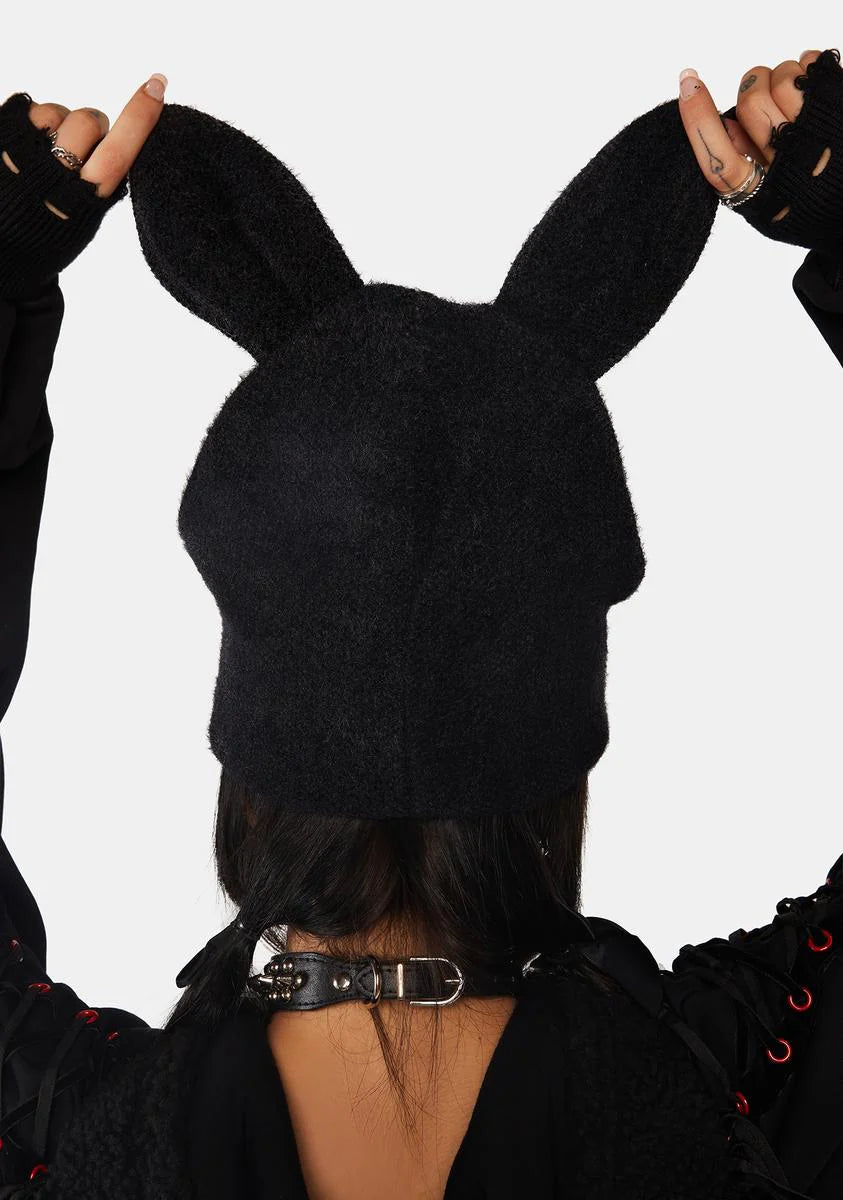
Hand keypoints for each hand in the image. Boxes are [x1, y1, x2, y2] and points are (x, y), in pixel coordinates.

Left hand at [0, 73, 168, 300]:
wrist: (2, 250)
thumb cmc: (47, 236)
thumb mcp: (85, 221)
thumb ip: (102, 185)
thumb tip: (116, 141)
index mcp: (85, 201)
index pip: (120, 152)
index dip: (141, 117)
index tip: (157, 85)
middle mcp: (55, 176)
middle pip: (89, 122)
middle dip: (91, 127)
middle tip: (81, 149)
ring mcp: (25, 155)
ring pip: (57, 112)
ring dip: (59, 124)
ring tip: (47, 151)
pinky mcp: (3, 137)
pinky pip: (28, 108)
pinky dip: (33, 121)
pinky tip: (28, 145)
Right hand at [676, 48, 842, 256]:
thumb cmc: (806, 197)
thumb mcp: (765, 200)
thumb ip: (738, 166)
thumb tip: (722, 122)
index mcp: (761, 195)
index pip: (719, 161)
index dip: (699, 121)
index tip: (687, 82)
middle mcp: (788, 167)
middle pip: (750, 105)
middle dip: (753, 86)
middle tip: (761, 90)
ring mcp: (817, 137)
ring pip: (782, 80)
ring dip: (782, 75)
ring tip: (793, 91)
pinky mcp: (838, 110)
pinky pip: (811, 64)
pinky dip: (808, 64)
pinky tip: (812, 84)